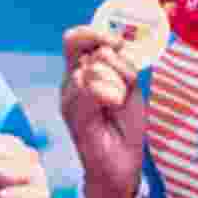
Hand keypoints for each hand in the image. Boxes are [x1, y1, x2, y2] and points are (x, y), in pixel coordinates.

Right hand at [60, 24, 147, 197]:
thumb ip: (119, 65)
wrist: (120, 164)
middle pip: (95, 51)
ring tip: (118, 106)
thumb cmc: (124, 126)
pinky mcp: (73, 110)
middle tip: (123, 91)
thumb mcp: (128, 88)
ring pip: (95, 67)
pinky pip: (91, 85)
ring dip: (119, 84)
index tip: (118, 43)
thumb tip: (111, 45)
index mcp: (80, 72)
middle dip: (120, 66)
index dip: (95, 33)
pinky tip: (113, 109)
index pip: (76, 38)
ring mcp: (69, 96)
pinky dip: (112, 93)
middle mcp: (70, 81)